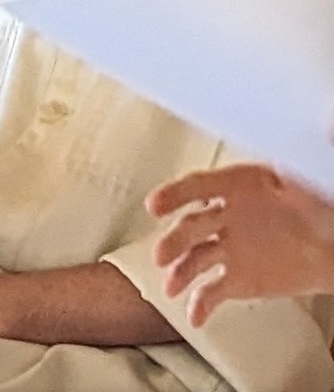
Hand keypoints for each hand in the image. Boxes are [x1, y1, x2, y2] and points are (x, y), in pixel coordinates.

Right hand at [146, 164, 333, 324]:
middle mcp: (228, 215)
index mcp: (240, 185)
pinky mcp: (238, 278)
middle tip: (162, 254)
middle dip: (174, 240)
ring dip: (180, 272)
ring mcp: (231, 248)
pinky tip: (194, 313)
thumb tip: (289, 160)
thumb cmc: (321, 208)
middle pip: (192, 225)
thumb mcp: (306, 182)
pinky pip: (212, 291)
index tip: (156, 204)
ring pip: (196, 259)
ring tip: (171, 286)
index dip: (176, 193)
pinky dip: (200, 303)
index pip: (200, 185)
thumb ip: (292, 172)